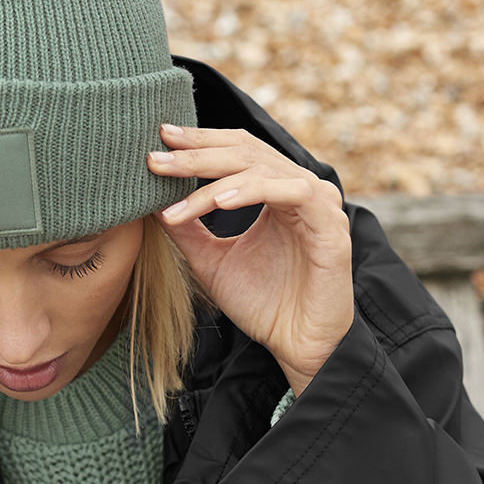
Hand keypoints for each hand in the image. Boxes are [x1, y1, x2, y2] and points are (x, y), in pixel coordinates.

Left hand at [148, 123, 353, 388]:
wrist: (295, 346)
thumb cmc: (261, 305)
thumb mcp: (211, 262)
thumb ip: (188, 231)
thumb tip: (153, 200)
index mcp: (276, 190)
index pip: (237, 150)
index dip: (200, 141)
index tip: (160, 138)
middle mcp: (299, 189)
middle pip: (245, 152)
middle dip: (196, 152)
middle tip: (156, 155)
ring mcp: (318, 204)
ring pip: (261, 168)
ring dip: (211, 173)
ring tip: (170, 178)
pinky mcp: (331, 226)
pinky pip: (291, 193)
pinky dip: (251, 192)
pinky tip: (218, 200)